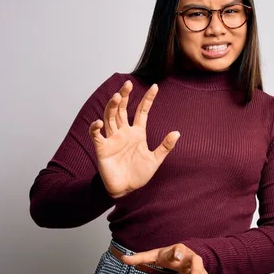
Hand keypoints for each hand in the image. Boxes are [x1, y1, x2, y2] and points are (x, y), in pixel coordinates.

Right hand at [88, 80, 179, 198]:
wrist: (125, 189)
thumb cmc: (139, 174)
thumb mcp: (155, 160)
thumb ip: (165, 146)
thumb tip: (177, 133)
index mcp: (137, 133)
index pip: (142, 112)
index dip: (148, 99)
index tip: (155, 87)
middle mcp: (124, 132)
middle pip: (122, 109)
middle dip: (124, 96)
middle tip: (128, 84)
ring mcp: (112, 139)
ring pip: (110, 117)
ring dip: (112, 107)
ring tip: (116, 96)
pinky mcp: (102, 148)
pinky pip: (96, 135)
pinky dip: (96, 128)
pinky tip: (99, 122)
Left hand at [120, 243, 213, 273]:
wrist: (184, 255)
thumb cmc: (168, 255)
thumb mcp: (154, 256)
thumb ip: (140, 258)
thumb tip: (123, 258)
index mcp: (178, 250)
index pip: (180, 248)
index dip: (178, 252)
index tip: (176, 258)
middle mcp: (191, 258)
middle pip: (197, 263)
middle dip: (195, 273)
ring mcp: (199, 268)